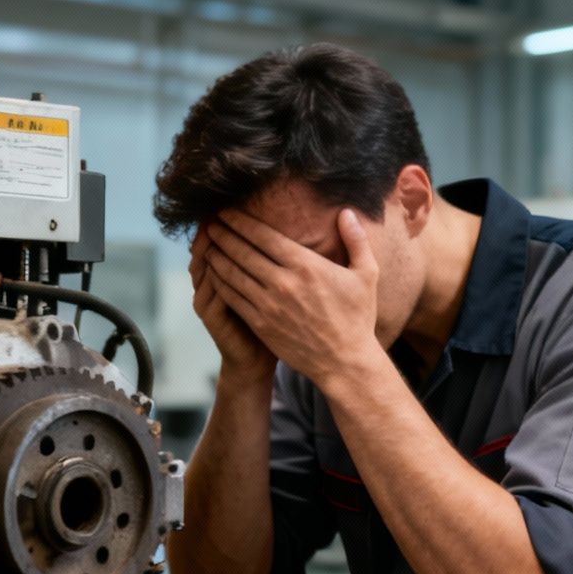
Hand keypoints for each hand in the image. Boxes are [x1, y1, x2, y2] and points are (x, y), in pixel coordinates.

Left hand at [201, 206, 385, 392]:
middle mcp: (283, 282)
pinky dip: (220, 282)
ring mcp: (269, 305)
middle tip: (209, 223)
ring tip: (206, 245)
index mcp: (306, 266)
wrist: (345, 362)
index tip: (227, 211)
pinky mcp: (261, 324)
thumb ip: (356, 240)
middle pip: (242, 251)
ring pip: (232, 274)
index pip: (263, 236)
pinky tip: (213, 274)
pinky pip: (233, 297)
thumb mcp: (366, 275)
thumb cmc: (357, 318)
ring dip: (216, 256)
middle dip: (223, 234)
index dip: (240, 221)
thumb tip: (347, 212)